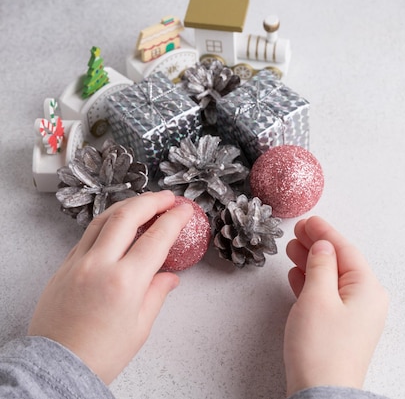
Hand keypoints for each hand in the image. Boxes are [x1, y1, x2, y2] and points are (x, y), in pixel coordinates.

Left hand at [28, 191, 192, 383]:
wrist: (57, 368)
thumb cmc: (99, 355)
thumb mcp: (139, 327)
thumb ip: (156, 294)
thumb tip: (169, 278)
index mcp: (124, 282)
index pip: (156, 238)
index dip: (174, 219)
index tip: (184, 210)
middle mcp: (99, 266)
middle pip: (127, 216)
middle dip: (150, 201)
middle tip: (167, 197)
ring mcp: (77, 263)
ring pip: (103, 220)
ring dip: (127, 205)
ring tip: (144, 203)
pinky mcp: (63, 267)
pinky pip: (87, 235)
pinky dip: (106, 222)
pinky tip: (117, 224)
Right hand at [284, 216, 388, 395]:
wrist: (321, 393)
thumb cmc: (321, 349)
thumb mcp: (317, 297)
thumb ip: (321, 266)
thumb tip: (324, 246)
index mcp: (368, 289)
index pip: (346, 250)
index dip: (325, 233)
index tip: (307, 221)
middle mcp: (367, 300)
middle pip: (341, 262)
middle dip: (318, 246)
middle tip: (297, 232)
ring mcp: (356, 315)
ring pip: (333, 279)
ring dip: (313, 263)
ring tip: (292, 249)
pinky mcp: (342, 328)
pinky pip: (328, 296)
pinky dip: (313, 283)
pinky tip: (298, 276)